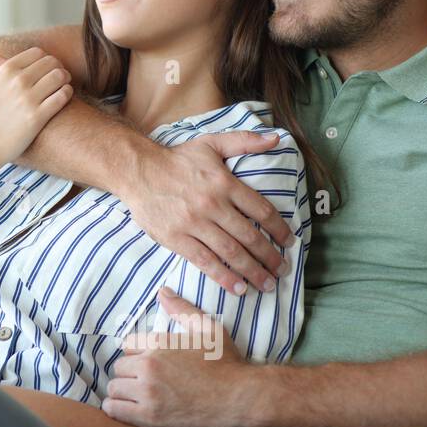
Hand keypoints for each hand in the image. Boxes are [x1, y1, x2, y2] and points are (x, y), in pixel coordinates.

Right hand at [0, 46, 72, 172]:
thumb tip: (3, 56)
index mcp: (4, 71)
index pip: (37, 52)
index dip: (45, 58)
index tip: (46, 68)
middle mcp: (17, 82)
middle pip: (51, 62)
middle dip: (57, 67)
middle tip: (59, 76)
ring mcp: (28, 99)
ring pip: (59, 76)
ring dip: (65, 78)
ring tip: (63, 85)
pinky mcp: (37, 117)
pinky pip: (62, 96)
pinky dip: (67, 92)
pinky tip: (64, 96)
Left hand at [101, 287, 251, 426]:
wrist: (243, 400)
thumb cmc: (228, 364)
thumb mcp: (208, 329)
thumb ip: (182, 309)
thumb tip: (162, 291)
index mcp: (160, 343)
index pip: (126, 345)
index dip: (136, 354)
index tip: (147, 364)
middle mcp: (150, 365)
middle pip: (118, 368)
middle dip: (129, 374)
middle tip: (145, 383)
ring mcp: (148, 392)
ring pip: (114, 389)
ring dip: (123, 393)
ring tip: (139, 398)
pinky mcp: (149, 417)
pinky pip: (114, 409)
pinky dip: (118, 410)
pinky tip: (132, 411)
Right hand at [120, 132, 294, 294]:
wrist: (137, 171)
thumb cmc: (176, 159)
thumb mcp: (211, 143)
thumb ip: (244, 141)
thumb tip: (276, 138)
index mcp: (224, 183)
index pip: (261, 210)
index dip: (279, 229)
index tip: (289, 242)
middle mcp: (212, 205)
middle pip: (249, 236)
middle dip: (270, 256)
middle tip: (283, 270)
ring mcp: (193, 224)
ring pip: (230, 252)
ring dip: (252, 271)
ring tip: (266, 284)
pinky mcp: (176, 238)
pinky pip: (204, 261)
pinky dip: (224, 277)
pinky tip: (238, 288)